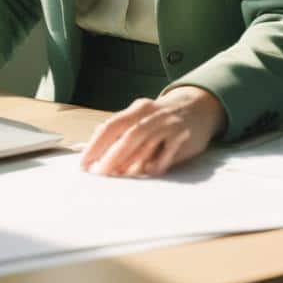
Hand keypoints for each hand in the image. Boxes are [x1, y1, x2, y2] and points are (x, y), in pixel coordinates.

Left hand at [78, 86, 226, 177]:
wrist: (198, 106)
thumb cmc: (160, 118)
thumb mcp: (141, 116)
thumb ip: (121, 130)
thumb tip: (94, 149)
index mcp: (138, 109)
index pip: (112, 125)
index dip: (96, 145)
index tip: (84, 163)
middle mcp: (153, 115)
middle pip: (130, 135)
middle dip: (112, 156)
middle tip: (99, 173)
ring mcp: (170, 125)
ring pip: (148, 144)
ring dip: (132, 162)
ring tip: (118, 176)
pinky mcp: (185, 137)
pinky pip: (169, 153)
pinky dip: (157, 163)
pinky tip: (147, 173)